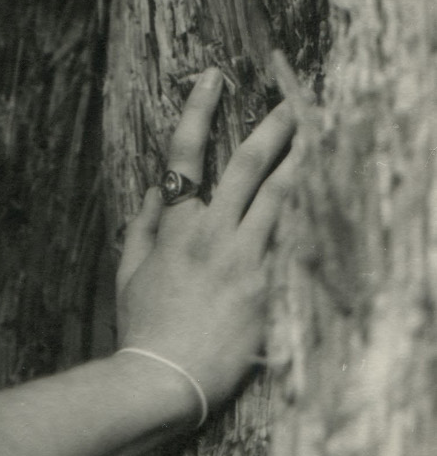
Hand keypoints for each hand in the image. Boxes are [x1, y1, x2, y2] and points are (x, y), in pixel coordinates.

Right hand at [116, 69, 296, 415]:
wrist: (165, 376)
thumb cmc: (142, 327)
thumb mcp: (127, 272)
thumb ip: (141, 226)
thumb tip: (154, 190)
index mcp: (175, 226)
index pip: (185, 154)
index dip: (198, 110)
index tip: (212, 79)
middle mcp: (212, 233)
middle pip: (248, 165)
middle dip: (272, 128)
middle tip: (292, 102)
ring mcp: (244, 260)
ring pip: (281, 196)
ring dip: (302, 162)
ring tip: (320, 138)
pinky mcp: (269, 288)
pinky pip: (295, 242)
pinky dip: (311, 216)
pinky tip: (329, 197)